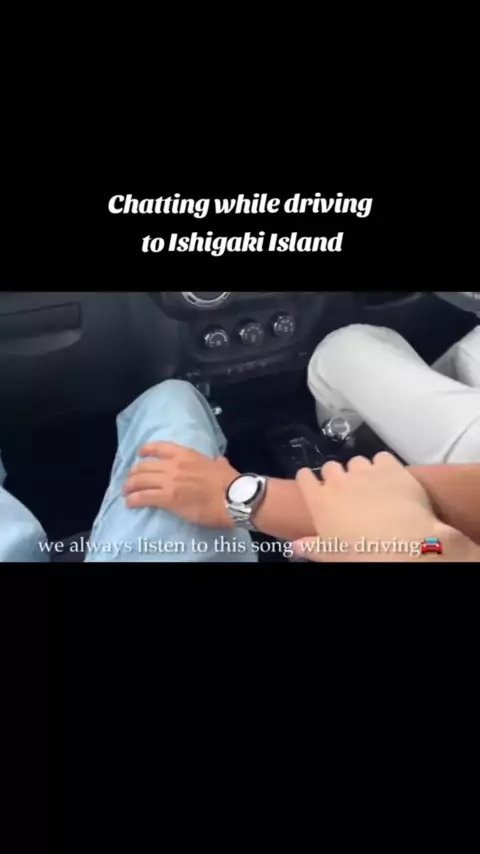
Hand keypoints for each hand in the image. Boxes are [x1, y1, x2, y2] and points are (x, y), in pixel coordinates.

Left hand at [123, 442, 238, 527]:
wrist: (233, 498)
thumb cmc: (230, 482)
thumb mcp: (222, 465)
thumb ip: (217, 462)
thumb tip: (219, 461)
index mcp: (187, 455)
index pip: (160, 447)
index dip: (146, 450)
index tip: (140, 454)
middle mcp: (174, 465)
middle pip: (144, 466)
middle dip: (133, 473)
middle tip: (130, 481)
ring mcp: (170, 482)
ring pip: (140, 481)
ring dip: (129, 487)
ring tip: (126, 493)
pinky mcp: (168, 499)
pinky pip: (144, 497)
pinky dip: (133, 500)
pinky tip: (129, 504)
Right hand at [293, 452, 440, 561]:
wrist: (401, 543)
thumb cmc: (362, 553)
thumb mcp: (332, 554)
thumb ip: (312, 546)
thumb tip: (296, 547)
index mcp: (320, 502)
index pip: (304, 479)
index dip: (307, 479)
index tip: (310, 482)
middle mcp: (339, 482)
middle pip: (330, 467)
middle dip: (336, 475)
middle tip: (345, 489)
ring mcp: (365, 472)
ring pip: (356, 461)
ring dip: (360, 470)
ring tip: (370, 485)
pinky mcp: (390, 468)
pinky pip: (382, 457)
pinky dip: (384, 465)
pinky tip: (389, 478)